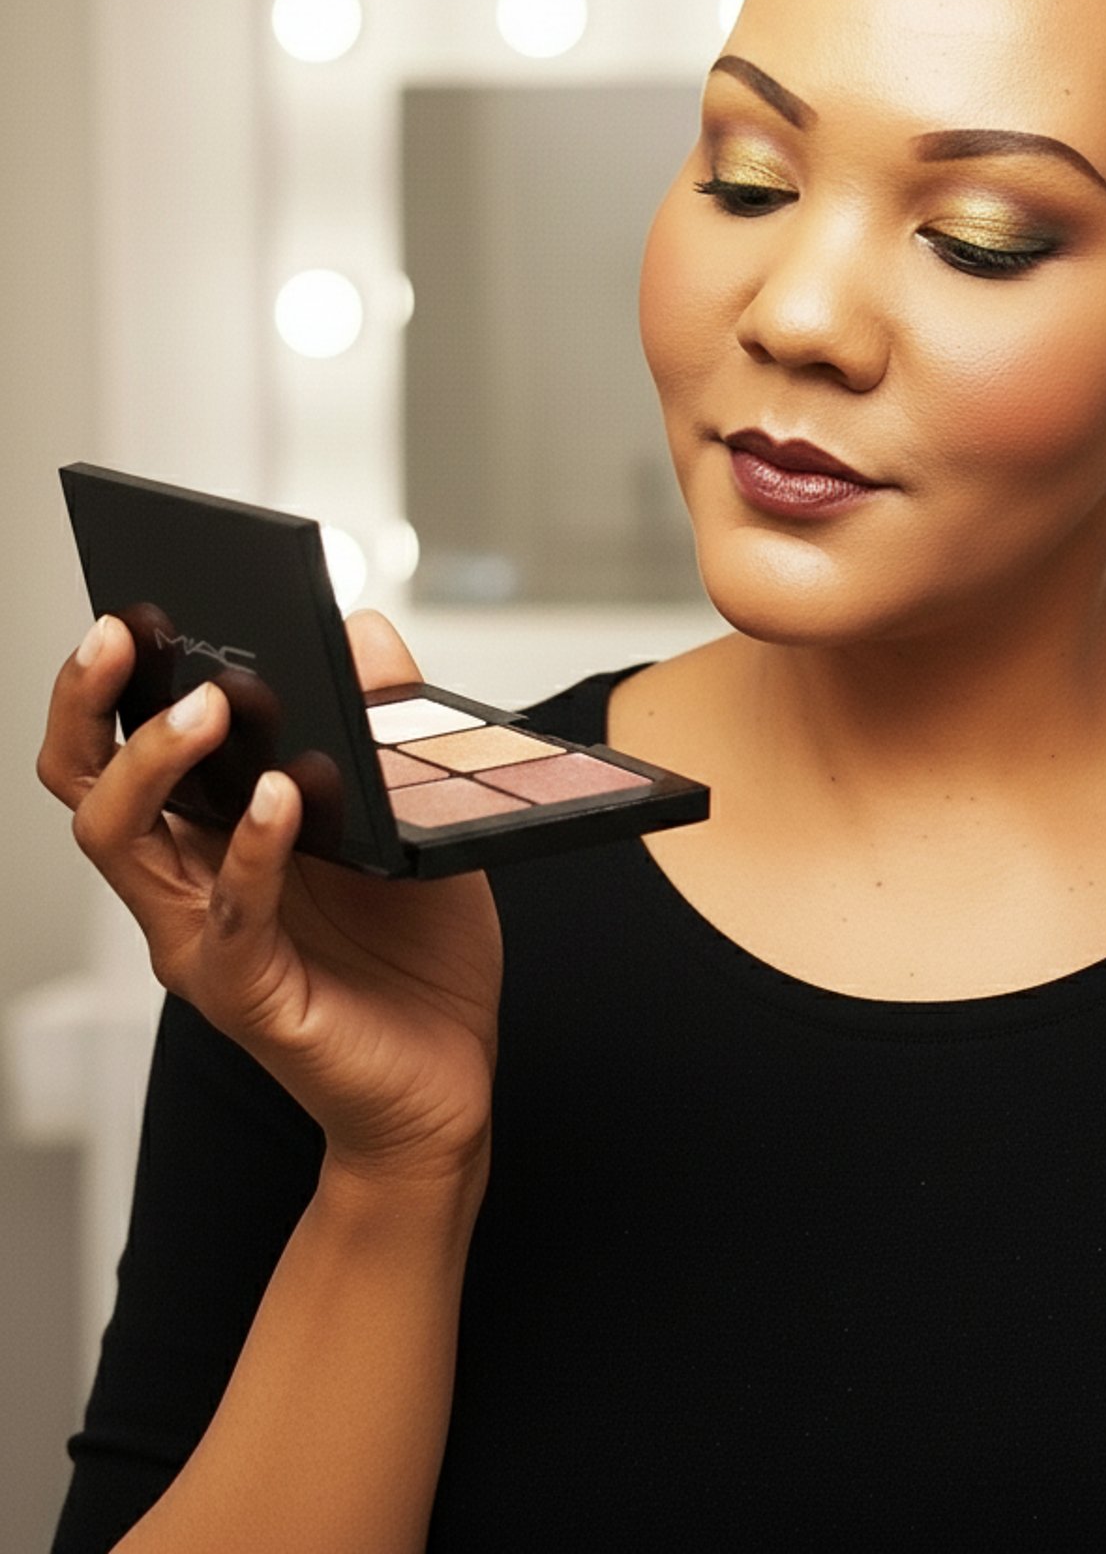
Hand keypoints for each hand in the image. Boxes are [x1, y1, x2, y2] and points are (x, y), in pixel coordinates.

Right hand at [37, 608, 502, 1182]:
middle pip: (86, 781)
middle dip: (91, 701)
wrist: (445, 1081)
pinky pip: (228, 914)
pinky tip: (286, 797)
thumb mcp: (413, 818)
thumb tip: (361, 628)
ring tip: (207, 709)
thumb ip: (386, 728)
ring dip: (154, 765)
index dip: (115, 675)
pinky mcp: (245, 990)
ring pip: (121, 842)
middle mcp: (185, 882)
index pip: (125, 745)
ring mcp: (203, 937)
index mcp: (212, 834)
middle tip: (125, 630)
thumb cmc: (417, 953)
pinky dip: (253, 849)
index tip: (137, 599)